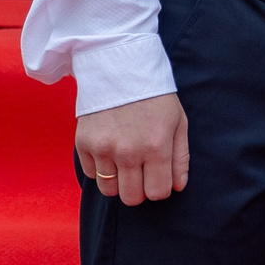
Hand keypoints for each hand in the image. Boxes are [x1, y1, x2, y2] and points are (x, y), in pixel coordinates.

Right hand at [75, 91, 189, 204]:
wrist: (119, 66)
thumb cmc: (154, 95)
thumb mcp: (178, 121)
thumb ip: (180, 157)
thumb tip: (177, 186)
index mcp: (156, 146)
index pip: (157, 192)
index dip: (160, 188)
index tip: (158, 176)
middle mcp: (128, 151)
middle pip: (132, 198)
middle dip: (139, 189)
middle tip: (141, 171)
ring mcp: (103, 148)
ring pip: (109, 190)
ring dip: (118, 182)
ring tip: (124, 162)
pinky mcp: (84, 143)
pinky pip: (91, 174)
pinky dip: (100, 168)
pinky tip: (109, 149)